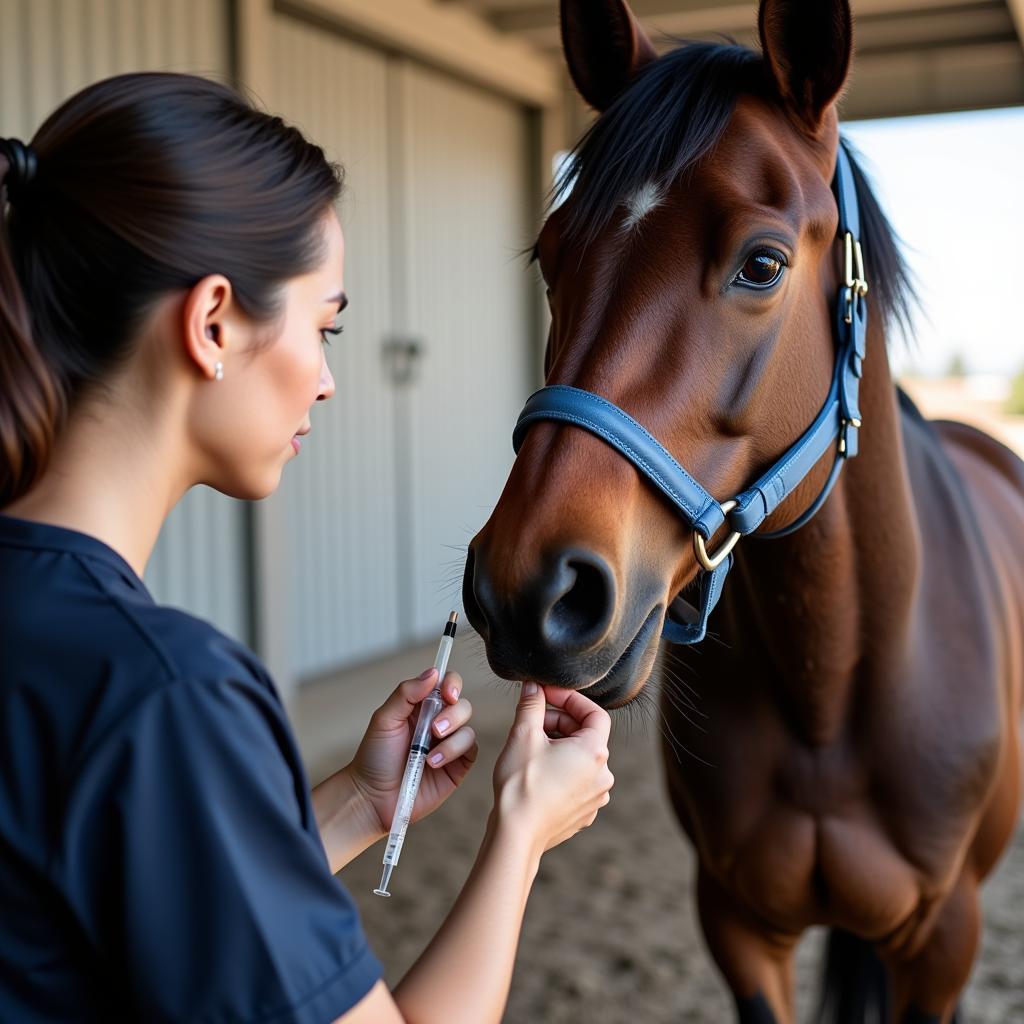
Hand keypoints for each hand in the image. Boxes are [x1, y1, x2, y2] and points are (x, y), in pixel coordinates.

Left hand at [347, 668, 477, 836]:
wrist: (373, 797)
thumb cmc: (374, 757)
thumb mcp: (385, 719)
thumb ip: (406, 693)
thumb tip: (433, 672)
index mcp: (422, 706)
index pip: (447, 684)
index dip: (452, 684)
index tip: (448, 693)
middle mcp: (438, 722)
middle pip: (463, 705)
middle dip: (453, 715)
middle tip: (434, 729)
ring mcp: (449, 744)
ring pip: (469, 728)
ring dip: (452, 739)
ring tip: (428, 756)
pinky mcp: (457, 765)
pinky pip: (470, 750)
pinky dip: (454, 753)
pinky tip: (434, 763)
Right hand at [492, 682, 613, 854]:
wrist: (516, 835)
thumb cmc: (520, 785)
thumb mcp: (523, 735)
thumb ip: (532, 705)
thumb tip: (533, 687)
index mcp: (595, 752)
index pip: (594, 712)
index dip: (570, 699)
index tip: (547, 694)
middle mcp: (603, 775)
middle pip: (586, 735)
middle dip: (559, 722)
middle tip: (532, 720)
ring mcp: (596, 797)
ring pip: (581, 759)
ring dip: (559, 747)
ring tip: (531, 748)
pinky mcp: (584, 813)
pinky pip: (577, 781)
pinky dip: (561, 770)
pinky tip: (536, 773)